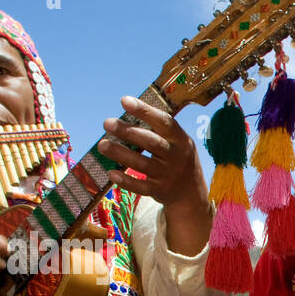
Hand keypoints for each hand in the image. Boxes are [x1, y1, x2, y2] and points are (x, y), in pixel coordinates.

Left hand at [98, 96, 211, 253]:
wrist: (192, 194)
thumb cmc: (178, 160)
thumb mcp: (178, 143)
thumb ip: (160, 131)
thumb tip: (127, 114)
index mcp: (181, 140)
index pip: (164, 122)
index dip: (145, 111)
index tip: (124, 101)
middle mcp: (176, 157)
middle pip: (151, 142)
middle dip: (128, 131)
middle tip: (107, 123)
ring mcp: (169, 176)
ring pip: (142, 164)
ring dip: (120, 153)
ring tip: (102, 145)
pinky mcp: (160, 191)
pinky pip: (141, 186)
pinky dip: (126, 181)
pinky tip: (111, 173)